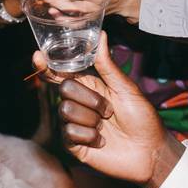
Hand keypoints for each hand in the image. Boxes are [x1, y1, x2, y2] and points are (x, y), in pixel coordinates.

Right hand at [53, 31, 184, 187]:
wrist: (149, 152)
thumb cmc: (142, 118)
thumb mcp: (126, 88)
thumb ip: (107, 64)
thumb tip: (101, 34)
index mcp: (88, 85)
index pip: (60, 73)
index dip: (46, 65)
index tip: (38, 56)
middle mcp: (77, 102)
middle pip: (65, 89)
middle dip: (90, 99)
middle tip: (109, 110)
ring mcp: (74, 123)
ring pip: (66, 110)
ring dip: (92, 119)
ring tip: (107, 126)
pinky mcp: (73, 144)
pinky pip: (70, 133)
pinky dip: (90, 137)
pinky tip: (101, 141)